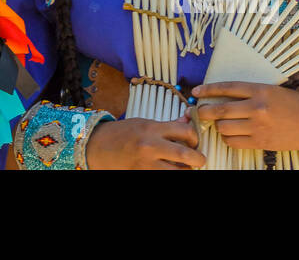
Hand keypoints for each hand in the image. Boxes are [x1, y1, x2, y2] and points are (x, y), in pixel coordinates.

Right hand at [83, 115, 205, 169]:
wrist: (98, 147)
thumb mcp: (144, 123)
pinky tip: (169, 169)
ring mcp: (146, 164)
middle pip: (186, 155)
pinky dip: (170, 173)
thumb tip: (187, 122)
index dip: (195, 137)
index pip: (185, 131)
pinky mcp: (142, 174)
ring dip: (185, 170)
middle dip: (198, 159)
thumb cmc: (122, 133)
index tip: (194, 142)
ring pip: (177, 172)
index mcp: (152, 129)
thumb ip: (167, 126)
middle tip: (199, 160)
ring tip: (184, 167)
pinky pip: (164, 176)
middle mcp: (150, 146)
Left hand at [192, 81, 298, 150]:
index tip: (197, 91)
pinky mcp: (260, 142)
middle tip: (200, 111)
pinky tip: (231, 134)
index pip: (226, 87)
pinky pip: (233, 142)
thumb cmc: (292, 104)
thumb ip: (248, 93)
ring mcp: (258, 126)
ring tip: (221, 123)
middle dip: (205, 111)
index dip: (208, 89)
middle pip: (220, 110)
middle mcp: (257, 108)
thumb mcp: (270, 91)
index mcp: (259, 90)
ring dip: (218, 125)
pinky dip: (228, 138)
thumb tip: (221, 97)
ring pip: (224, 127)